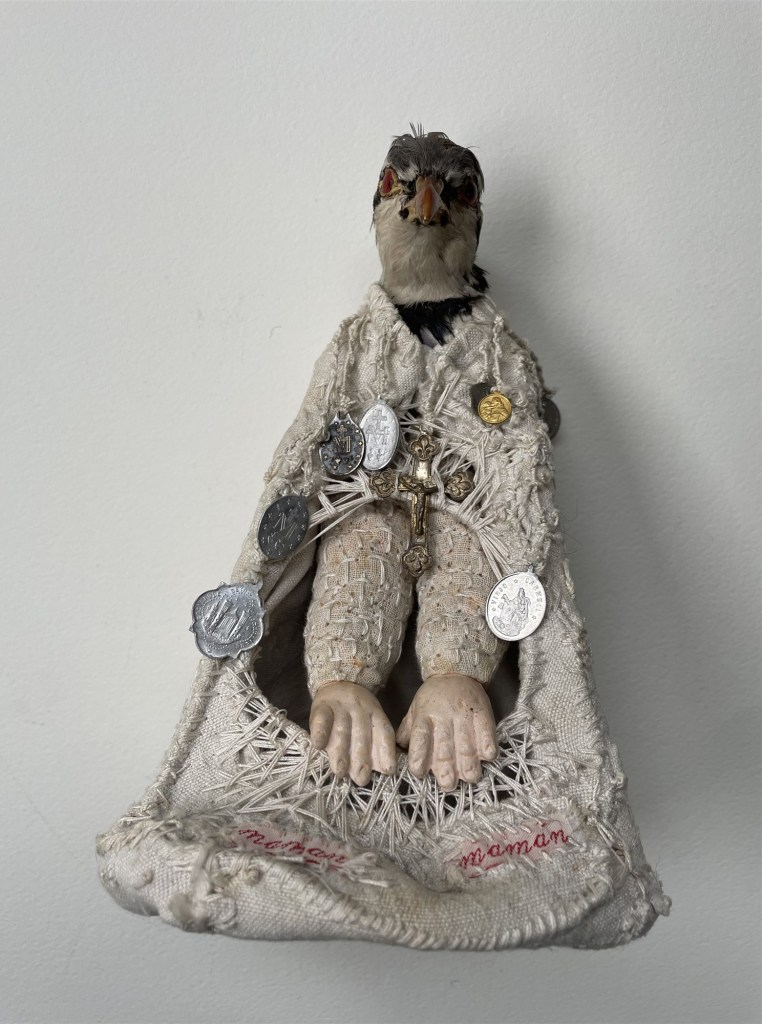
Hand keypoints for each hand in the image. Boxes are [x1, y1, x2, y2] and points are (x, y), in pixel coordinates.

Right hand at [309, 680, 396, 786]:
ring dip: (340, 752)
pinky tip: (318, 745)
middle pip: (362, 736)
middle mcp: (360, 710)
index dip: (386, 752)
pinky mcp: (322, 705)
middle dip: (362, 760)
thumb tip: (385, 770)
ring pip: (341, 730)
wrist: (339, 682)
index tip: (388, 771)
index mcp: (376, 714)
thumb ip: (377, 744)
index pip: (384, 733)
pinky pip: (322, 718)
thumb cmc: (357, 713)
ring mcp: (340, 707)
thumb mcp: (372, 722)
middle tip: (361, 779)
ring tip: (340, 771)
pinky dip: (319, 731)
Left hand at [396, 674, 497, 790]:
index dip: (418, 759)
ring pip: (467, 745)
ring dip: (469, 764)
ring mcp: (464, 715)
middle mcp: (443, 718)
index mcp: (424, 717)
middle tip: (448, 784)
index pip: (419, 741)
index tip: (420, 773)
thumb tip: (396, 752)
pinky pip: (487, 733)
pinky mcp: (483, 713)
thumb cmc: (433, 697)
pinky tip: (486, 757)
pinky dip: (487, 747)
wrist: (456, 672)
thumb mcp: (415, 709)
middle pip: (444, 748)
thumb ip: (407, 731)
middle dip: (446, 770)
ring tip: (469, 777)